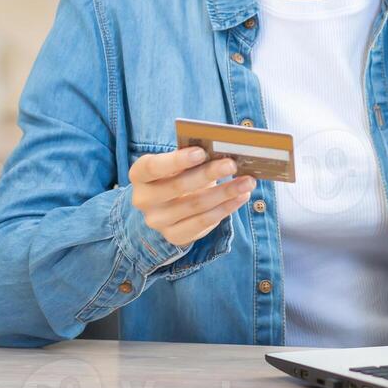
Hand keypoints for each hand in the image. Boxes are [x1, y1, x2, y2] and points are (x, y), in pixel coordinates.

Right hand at [128, 146, 254, 247]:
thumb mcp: (176, 164)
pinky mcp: (175, 236)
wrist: (161, 207)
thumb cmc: (174, 175)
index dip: (177, 160)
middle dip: (208, 174)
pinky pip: (204, 222)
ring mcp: (158, 221)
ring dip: (225, 193)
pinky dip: (226, 208)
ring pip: (195, 206)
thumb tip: (223, 151)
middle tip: (233, 164)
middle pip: (178, 186)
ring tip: (247, 182)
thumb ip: (191, 158)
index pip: (153, 167)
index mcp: (139, 175)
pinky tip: (242, 197)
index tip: (201, 152)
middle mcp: (143, 200)